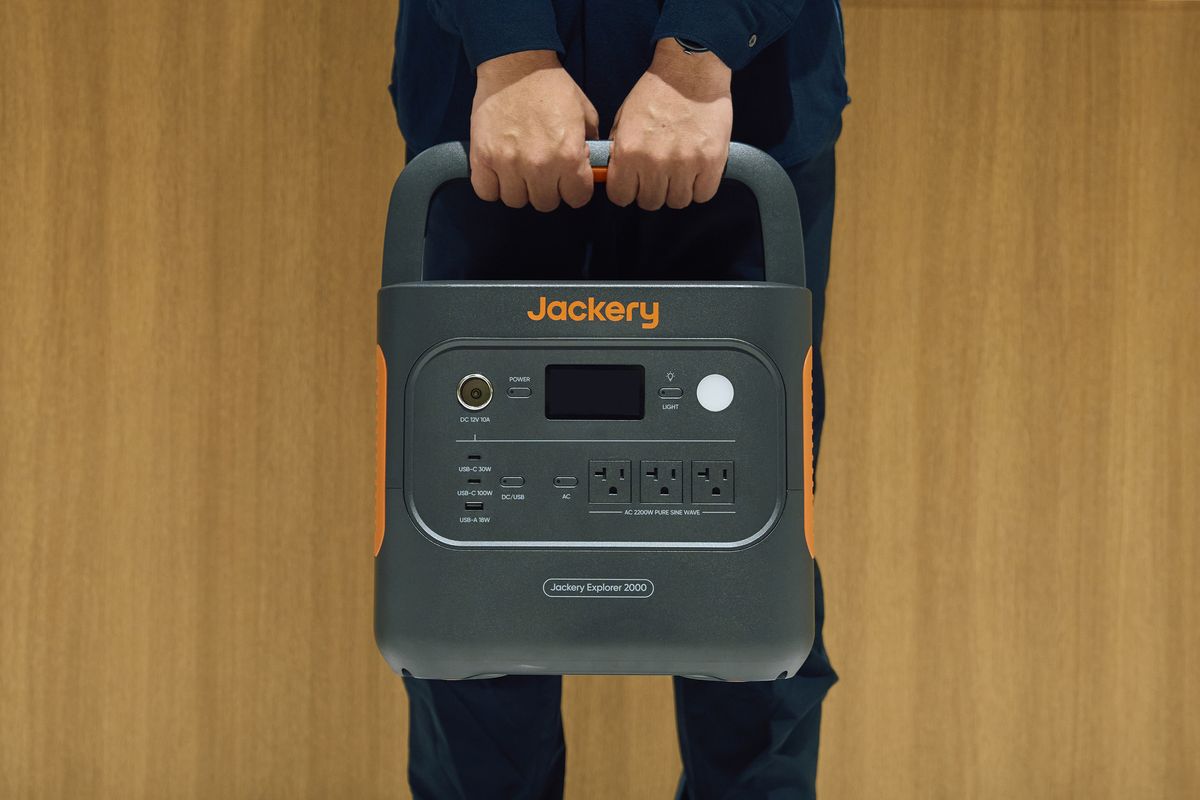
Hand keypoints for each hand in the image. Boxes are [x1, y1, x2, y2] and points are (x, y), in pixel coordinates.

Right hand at [470, 50, 599, 211]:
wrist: (516, 64)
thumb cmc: (551, 86)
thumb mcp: (585, 113)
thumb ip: (590, 145)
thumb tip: (590, 168)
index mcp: (568, 156)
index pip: (577, 199)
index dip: (575, 190)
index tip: (569, 181)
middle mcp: (539, 165)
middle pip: (545, 203)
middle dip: (548, 190)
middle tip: (544, 172)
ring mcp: (508, 163)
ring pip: (516, 200)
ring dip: (520, 188)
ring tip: (520, 169)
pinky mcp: (482, 158)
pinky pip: (486, 192)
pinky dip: (492, 186)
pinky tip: (499, 171)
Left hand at [607, 38, 732, 209]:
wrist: (690, 70)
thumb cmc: (657, 92)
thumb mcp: (624, 119)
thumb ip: (618, 151)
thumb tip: (615, 176)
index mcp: (629, 152)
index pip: (621, 197)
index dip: (628, 191)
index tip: (634, 184)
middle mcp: (655, 162)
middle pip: (650, 202)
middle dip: (653, 191)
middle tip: (660, 174)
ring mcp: (685, 164)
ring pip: (677, 201)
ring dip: (677, 189)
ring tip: (680, 170)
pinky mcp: (711, 162)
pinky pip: (703, 194)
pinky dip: (700, 187)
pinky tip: (697, 171)